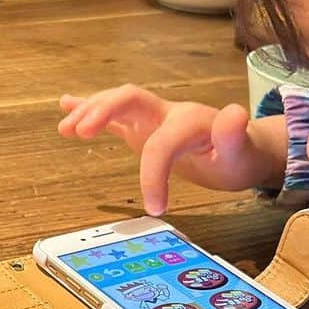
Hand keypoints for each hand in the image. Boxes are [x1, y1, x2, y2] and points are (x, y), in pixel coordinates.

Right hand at [58, 85, 286, 214]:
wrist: (241, 149)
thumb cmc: (238, 156)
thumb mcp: (242, 153)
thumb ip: (235, 135)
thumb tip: (234, 113)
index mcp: (188, 122)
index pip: (161, 144)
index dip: (153, 176)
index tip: (155, 208)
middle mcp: (166, 113)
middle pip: (129, 99)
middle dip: (103, 111)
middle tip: (80, 132)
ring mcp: (151, 117)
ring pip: (116, 103)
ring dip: (89, 111)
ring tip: (65, 128)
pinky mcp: (142, 126)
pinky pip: (114, 115)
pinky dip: (89, 108)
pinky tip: (66, 104)